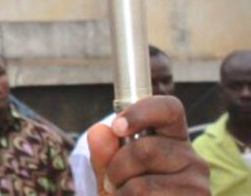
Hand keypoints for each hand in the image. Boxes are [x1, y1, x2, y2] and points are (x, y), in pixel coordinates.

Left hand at [88, 95, 209, 194]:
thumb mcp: (111, 173)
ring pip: (143, 186)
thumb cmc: (128, 195)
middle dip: (116, 169)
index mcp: (173, 138)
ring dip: (122, 194)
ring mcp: (197, 186)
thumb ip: (103, 153)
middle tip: (111, 183)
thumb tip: (99, 131)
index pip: (169, 109)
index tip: (116, 127)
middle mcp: (192, 159)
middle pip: (145, 149)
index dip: (140, 113)